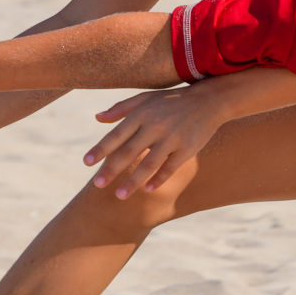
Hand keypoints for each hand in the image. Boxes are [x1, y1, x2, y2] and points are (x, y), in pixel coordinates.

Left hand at [84, 87, 225, 198]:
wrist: (208, 100)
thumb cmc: (171, 100)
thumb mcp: (145, 98)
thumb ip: (121, 108)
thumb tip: (97, 118)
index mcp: (141, 114)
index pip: (117, 134)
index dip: (101, 149)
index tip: (87, 163)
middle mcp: (155, 125)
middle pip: (129, 151)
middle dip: (112, 169)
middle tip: (97, 185)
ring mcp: (172, 138)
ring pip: (149, 163)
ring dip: (133, 181)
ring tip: (119, 196)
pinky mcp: (187, 148)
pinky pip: (170, 167)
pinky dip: (159, 179)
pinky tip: (148, 190)